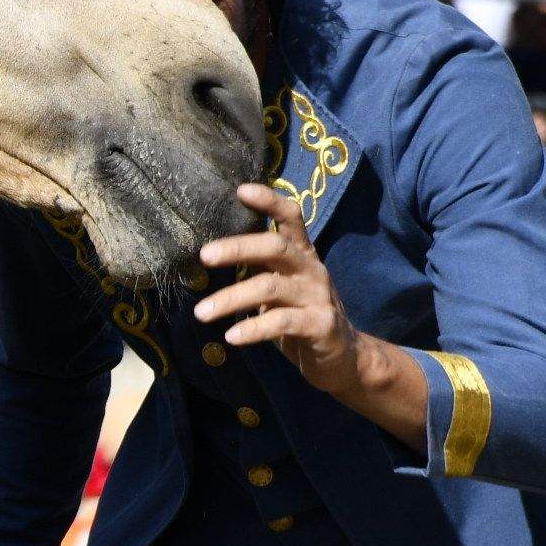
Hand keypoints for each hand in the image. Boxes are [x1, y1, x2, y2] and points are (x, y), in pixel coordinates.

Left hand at [193, 182, 359, 395]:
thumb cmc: (300, 315)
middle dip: (238, 248)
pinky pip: (282, 322)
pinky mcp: (321, 325)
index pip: (291, 216)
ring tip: (201, 313)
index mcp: (302, 253)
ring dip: (231, 299)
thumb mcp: (282, 285)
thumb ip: (259, 267)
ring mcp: (318, 296)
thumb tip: (211, 252)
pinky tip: (231, 336)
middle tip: (203, 256)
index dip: (269, 201)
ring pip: (270, 287)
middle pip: (276, 246)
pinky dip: (253, 329)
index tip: (241, 190)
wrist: (344, 356)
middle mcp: (311, 268)